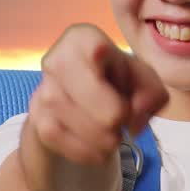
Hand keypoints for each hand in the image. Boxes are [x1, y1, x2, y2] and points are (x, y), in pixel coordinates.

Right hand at [20, 23, 168, 190]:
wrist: (76, 103)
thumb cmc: (114, 81)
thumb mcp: (142, 79)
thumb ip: (151, 93)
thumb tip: (134, 119)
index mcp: (81, 38)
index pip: (100, 54)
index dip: (126, 83)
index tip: (125, 87)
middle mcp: (56, 60)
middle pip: (107, 111)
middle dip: (120, 120)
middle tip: (119, 116)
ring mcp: (43, 92)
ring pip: (92, 132)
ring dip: (108, 139)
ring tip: (109, 131)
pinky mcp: (38, 122)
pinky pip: (74, 148)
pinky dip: (91, 152)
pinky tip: (96, 145)